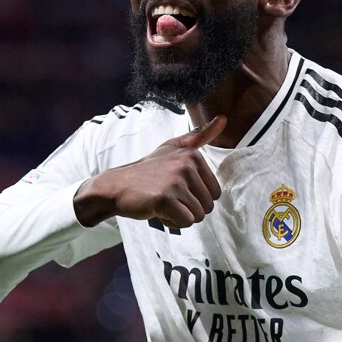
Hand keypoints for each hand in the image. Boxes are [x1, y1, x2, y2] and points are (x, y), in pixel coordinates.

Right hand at [74, 115, 226, 227]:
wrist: (117, 185)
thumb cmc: (148, 170)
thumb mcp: (173, 147)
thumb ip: (199, 136)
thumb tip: (224, 118)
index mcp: (193, 155)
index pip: (214, 192)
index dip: (196, 197)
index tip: (177, 188)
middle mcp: (186, 166)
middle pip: (207, 206)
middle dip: (189, 209)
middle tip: (168, 197)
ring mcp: (175, 182)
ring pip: (197, 216)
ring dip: (180, 216)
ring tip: (163, 203)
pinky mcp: (165, 199)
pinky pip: (185, 222)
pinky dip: (173, 223)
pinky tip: (158, 211)